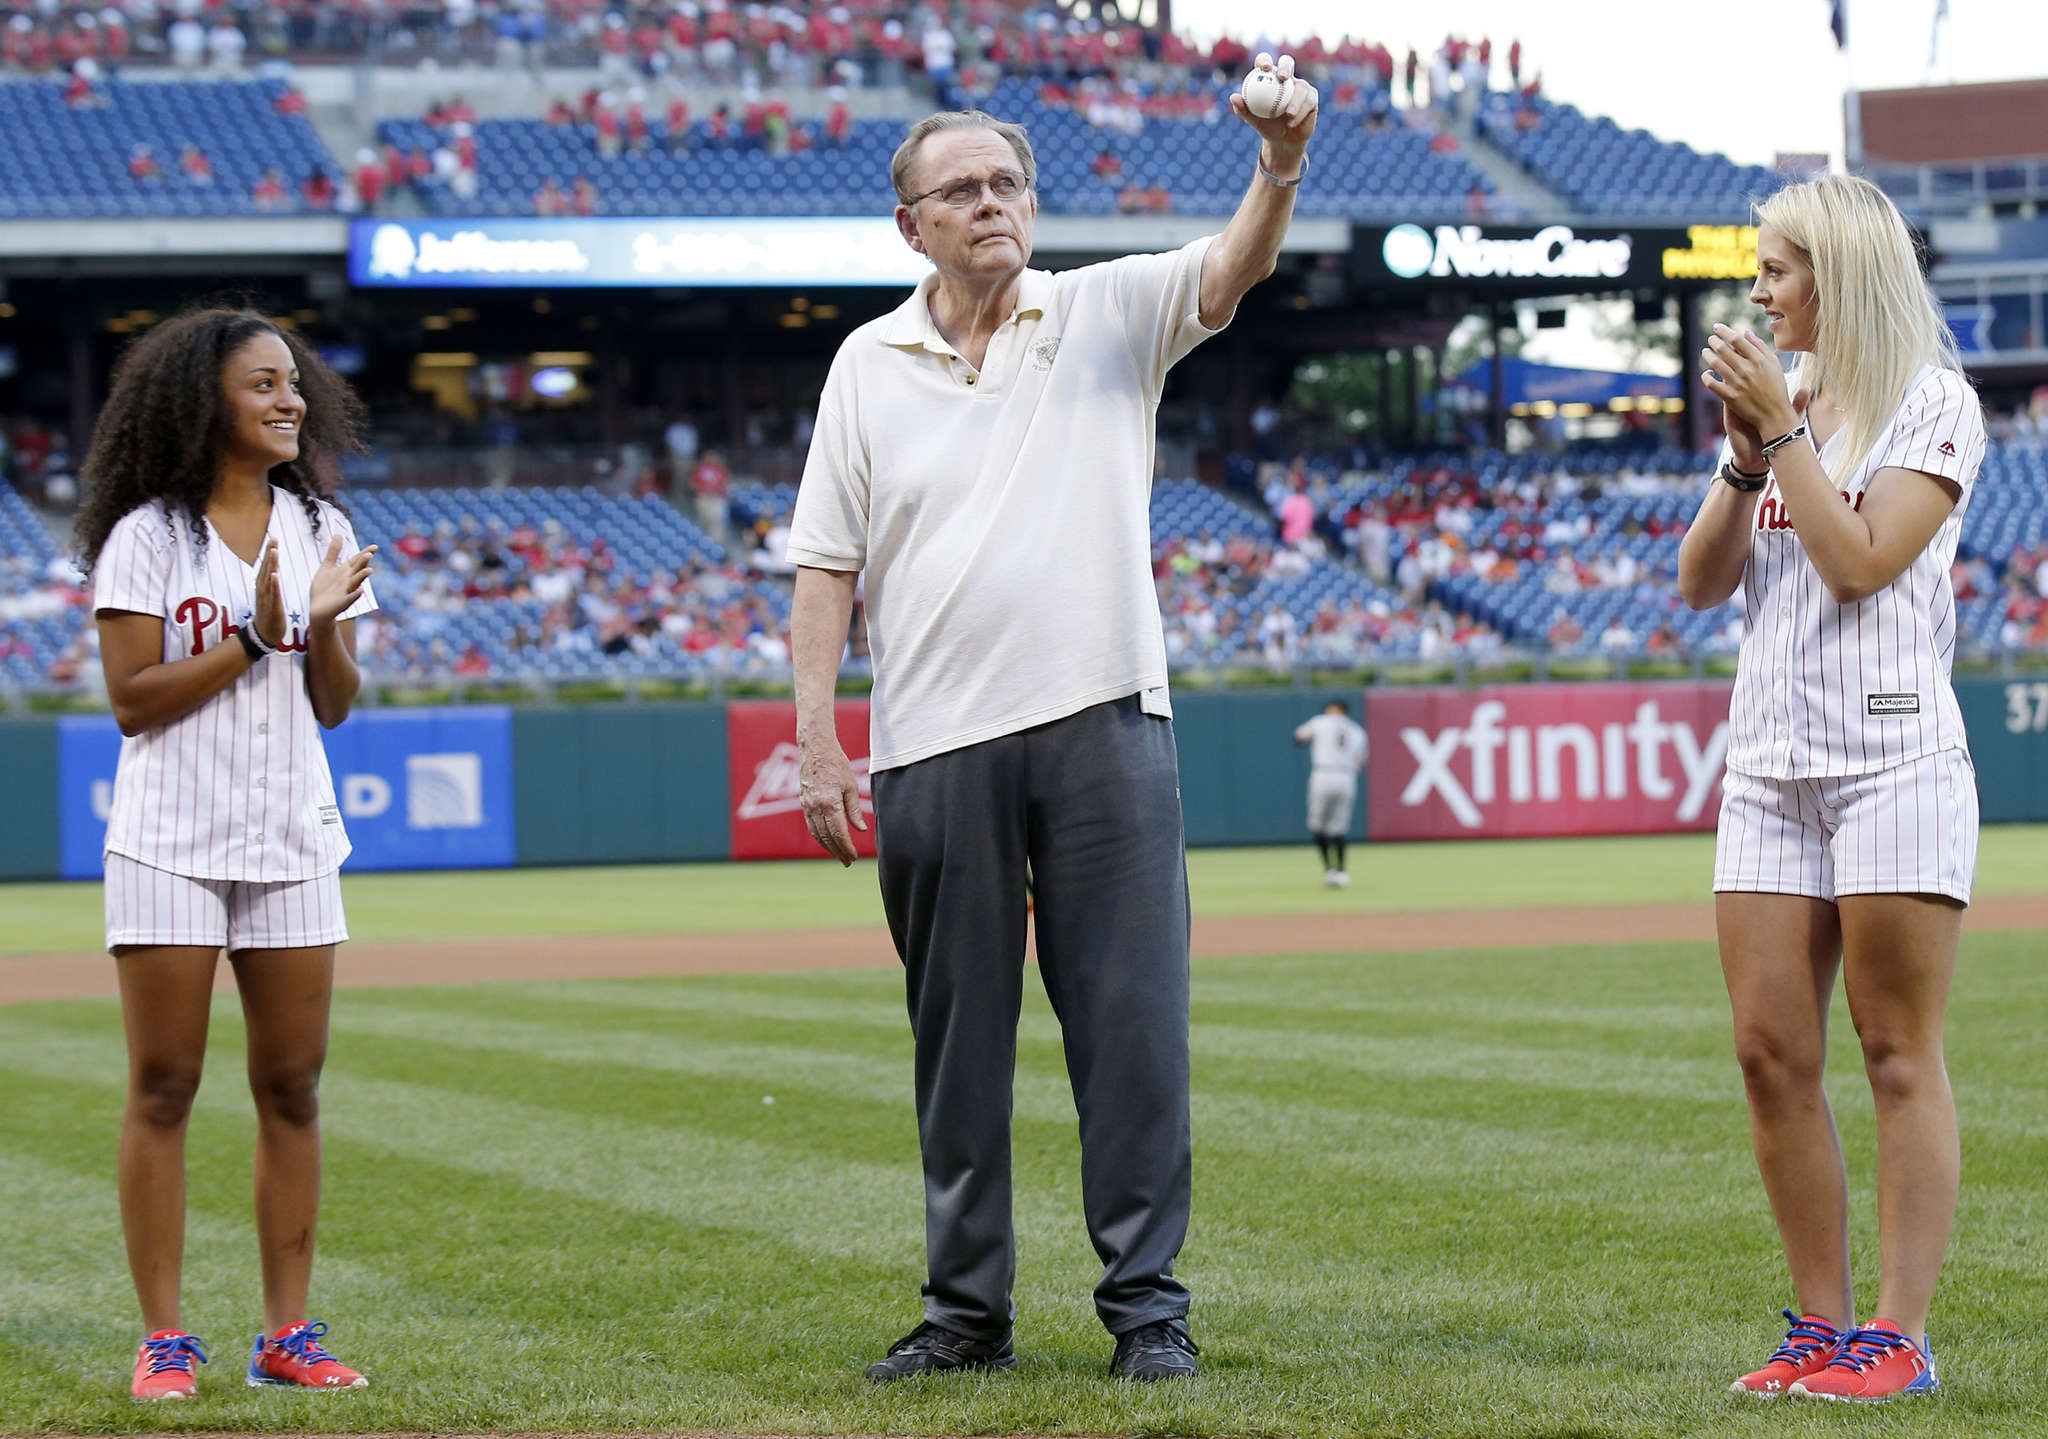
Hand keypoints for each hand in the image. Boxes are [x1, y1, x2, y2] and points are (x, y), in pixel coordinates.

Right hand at [253, 539, 285, 647]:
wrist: (264, 633)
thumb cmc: (269, 613)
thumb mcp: (270, 595)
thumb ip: (271, 582)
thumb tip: (273, 569)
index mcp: (263, 586)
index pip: (266, 566)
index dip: (269, 552)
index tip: (273, 539)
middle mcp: (263, 589)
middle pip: (266, 568)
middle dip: (269, 553)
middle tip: (273, 539)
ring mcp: (266, 598)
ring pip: (268, 578)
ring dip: (271, 564)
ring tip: (274, 551)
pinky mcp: (272, 607)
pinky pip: (273, 594)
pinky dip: (273, 585)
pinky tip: (274, 575)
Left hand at [309, 534, 377, 626]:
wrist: (317, 609)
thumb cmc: (323, 589)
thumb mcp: (327, 567)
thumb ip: (333, 552)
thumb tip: (339, 534)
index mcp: (345, 571)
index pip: (357, 560)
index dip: (365, 553)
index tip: (375, 547)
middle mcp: (348, 580)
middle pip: (357, 569)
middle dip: (363, 563)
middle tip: (370, 554)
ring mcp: (346, 591)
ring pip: (356, 583)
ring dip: (362, 577)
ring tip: (369, 570)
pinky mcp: (342, 603)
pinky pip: (350, 598)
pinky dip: (355, 595)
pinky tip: (360, 591)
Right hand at [798, 734, 866, 866]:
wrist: (815, 749)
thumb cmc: (836, 764)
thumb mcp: (850, 785)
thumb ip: (854, 810)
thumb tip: (861, 829)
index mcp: (829, 802)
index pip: (839, 832)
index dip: (846, 847)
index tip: (853, 857)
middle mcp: (816, 806)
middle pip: (827, 837)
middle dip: (838, 851)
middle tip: (848, 862)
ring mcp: (807, 805)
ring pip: (817, 834)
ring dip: (828, 847)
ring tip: (839, 856)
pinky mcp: (803, 803)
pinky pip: (811, 826)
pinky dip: (819, 837)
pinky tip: (827, 842)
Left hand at [1230, 52, 1319, 162]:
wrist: (1283, 140)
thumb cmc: (1266, 126)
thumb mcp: (1253, 120)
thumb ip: (1243, 109)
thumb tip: (1233, 97)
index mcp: (1269, 78)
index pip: (1266, 62)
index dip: (1265, 60)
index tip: (1263, 68)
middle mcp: (1286, 78)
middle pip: (1287, 62)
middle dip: (1285, 66)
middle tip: (1283, 77)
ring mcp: (1301, 86)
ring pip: (1301, 87)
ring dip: (1295, 101)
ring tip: (1288, 114)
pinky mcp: (1312, 97)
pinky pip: (1308, 101)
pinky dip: (1300, 113)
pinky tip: (1291, 122)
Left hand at [1701, 324, 1797, 438]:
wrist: (1775, 414)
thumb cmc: (1776, 387)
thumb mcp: (1774, 364)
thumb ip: (1760, 346)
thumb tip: (1746, 331)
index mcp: (1758, 360)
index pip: (1737, 340)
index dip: (1724, 331)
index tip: (1717, 327)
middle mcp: (1747, 370)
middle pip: (1724, 350)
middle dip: (1714, 341)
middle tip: (1710, 339)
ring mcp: (1737, 383)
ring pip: (1716, 364)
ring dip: (1708, 356)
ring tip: (1705, 352)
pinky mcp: (1730, 397)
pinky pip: (1711, 384)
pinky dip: (1706, 376)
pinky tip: (1707, 373)